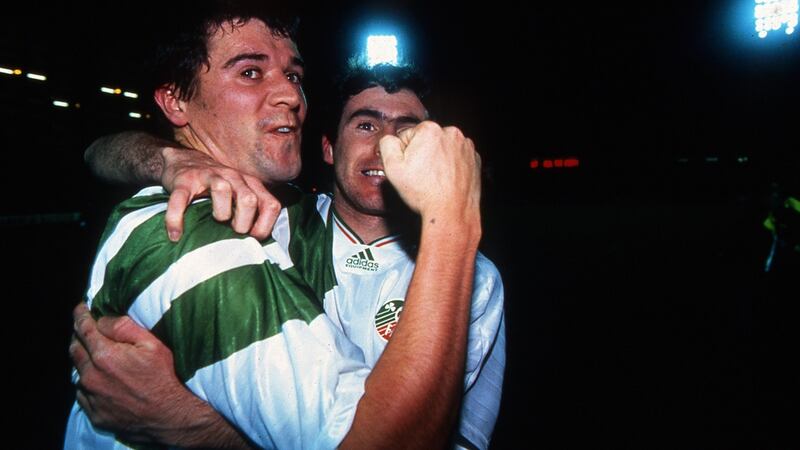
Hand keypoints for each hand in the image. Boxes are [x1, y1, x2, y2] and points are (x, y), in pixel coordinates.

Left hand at [70, 303, 182, 442]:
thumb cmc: (164, 377)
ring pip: (76, 371)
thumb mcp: (152, 344)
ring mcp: (90, 396)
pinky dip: (87, 382)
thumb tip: (102, 319)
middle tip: (85, 329)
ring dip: (82, 360)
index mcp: (104, 355)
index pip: (83, 329)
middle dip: (78, 335)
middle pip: (74, 348)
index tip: (80, 307)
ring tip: (93, 355)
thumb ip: (124, 327)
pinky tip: (99, 380)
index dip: (80, 315)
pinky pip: (82, 393)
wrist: (168, 416)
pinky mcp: (93, 413)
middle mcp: (91, 376)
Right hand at [160, 147, 280, 241]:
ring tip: (213, 223)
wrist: (183, 160)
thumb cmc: (216, 187)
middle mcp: (233, 177)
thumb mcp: (240, 195)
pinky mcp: (184, 181)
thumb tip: (256, 243)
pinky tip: (175, 235)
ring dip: (221, 212)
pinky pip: (180, 200)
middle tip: (233, 232)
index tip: (252, 237)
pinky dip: (176, 219)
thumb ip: (252, 212)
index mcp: (250, 184)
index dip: (264, 226)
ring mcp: (208, 176)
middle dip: (244, 222)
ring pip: (222, 189)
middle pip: (249, 199)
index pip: (271, 205)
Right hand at [378, 121, 480, 224]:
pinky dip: (452, 166)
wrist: (451, 212)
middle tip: (422, 175)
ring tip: (435, 179)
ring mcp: (465, 146)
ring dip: (438, 159)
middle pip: (427, 140)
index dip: (405, 154)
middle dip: (423, 154)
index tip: (410, 168)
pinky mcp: (474, 159)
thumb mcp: (393, 168)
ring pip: (443, 148)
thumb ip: (387, 145)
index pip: (408, 136)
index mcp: (430, 130)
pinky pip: (457, 158)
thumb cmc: (424, 192)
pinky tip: (446, 180)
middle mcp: (451, 133)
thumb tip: (391, 140)